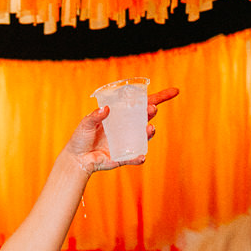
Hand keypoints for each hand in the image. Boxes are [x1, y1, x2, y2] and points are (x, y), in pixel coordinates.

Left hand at [65, 86, 179, 172]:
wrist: (76, 159)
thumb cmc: (81, 138)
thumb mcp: (85, 124)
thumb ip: (94, 116)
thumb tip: (105, 109)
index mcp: (121, 116)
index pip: (142, 104)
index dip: (159, 98)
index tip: (174, 91)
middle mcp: (127, 128)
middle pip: (145, 118)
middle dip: (151, 112)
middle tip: (151, 108)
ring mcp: (127, 143)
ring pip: (144, 136)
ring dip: (149, 133)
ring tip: (150, 128)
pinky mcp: (123, 157)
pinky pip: (134, 158)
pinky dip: (138, 158)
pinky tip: (141, 157)